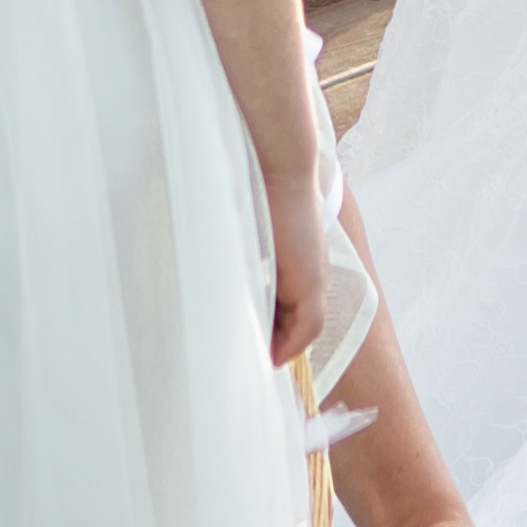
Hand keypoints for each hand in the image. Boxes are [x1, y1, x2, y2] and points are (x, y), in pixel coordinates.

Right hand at [261, 158, 326, 366]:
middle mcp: (310, 271)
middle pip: (297, 320)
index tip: (253, 342)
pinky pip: (307, 327)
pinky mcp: (311, 282)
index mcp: (296, 259)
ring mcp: (314, 277)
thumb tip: (212, 270)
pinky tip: (271, 356)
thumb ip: (242, 251)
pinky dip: (291, 345)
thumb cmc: (257, 187)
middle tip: (252, 359)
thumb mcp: (247, 225)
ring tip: (257, 361)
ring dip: (281, 345)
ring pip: (303, 326)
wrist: (278, 166)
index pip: (289, 305)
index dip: (273, 328)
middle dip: (276, 341)